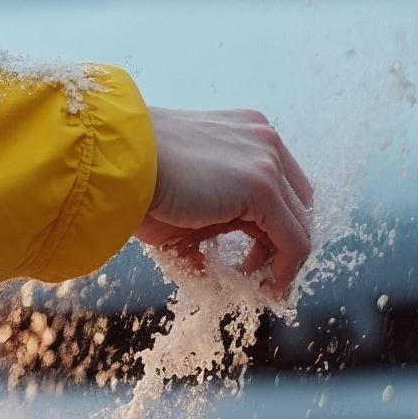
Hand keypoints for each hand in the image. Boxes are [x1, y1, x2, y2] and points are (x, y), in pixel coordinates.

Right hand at [135, 107, 315, 299]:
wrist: (117, 159)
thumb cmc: (137, 177)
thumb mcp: (186, 197)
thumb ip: (210, 223)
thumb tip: (210, 267)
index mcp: (244, 133)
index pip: (281, 184)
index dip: (273, 225)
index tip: (253, 253)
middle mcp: (263, 139)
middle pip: (297, 202)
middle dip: (282, 240)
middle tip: (257, 269)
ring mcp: (268, 160)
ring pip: (300, 223)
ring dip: (284, 258)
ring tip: (261, 282)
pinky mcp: (264, 186)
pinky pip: (294, 241)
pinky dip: (285, 269)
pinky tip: (266, 285)